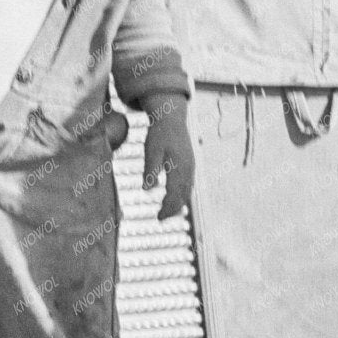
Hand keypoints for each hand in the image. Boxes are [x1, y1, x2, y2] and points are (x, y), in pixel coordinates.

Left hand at [143, 100, 195, 218]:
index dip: (167, 208)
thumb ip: (150, 170)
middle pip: (183, 195)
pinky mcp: (190, 164)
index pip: (174, 194)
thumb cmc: (159, 134)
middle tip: (160, 219)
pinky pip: (188, 184)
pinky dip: (182, 194)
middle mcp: (188, 169)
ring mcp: (191, 167)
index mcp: (179, 167)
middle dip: (173, 209)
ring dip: (178, 203)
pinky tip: (175, 198)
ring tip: (167, 212)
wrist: (172, 118)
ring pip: (187, 190)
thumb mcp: (151, 150)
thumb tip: (146, 190)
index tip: (158, 218)